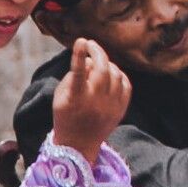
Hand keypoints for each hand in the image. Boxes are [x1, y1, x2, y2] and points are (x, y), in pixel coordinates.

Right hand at [52, 38, 131, 159]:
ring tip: (98, 62)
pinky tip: (111, 73)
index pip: (78, 73)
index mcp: (76, 99)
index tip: (81, 41)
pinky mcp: (121, 110)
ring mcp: (110, 107)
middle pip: (102, 70)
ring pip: (116, 75)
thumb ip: (73, 75)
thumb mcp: (61, 96)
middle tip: (91, 44)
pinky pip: (126, 85)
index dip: (79, 56)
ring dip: (107, 63)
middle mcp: (95, 102)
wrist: (78, 145)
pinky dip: (119, 75)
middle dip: (98, 52)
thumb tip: (92, 59)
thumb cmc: (65, 115)